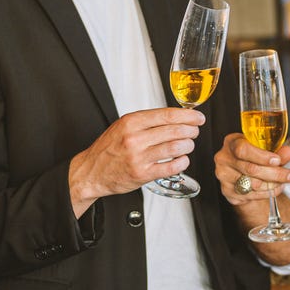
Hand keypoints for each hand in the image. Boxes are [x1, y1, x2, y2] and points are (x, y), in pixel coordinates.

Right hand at [68, 107, 204, 214]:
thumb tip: (174, 117)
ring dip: (188, 145)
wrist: (91, 172)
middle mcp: (134, 138)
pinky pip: (170, 167)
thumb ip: (145, 121)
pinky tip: (182, 160)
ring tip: (188, 145)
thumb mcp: (122, 126)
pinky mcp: (142, 174)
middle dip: (191, 130)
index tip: (197, 117)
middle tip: (195, 131)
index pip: (166, 115)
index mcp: (131, 122)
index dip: (187, 116)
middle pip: (174, 130)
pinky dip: (182, 162)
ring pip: (175, 147)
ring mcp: (139, 157)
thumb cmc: (108, 149)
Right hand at [214, 132, 289, 206]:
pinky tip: (274, 188)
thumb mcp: (265, 150)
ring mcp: (224, 176)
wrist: (242, 174)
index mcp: (232, 142)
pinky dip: (267, 193)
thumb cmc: (253, 158)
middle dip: (274, 173)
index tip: (277, 160)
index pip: (243, 149)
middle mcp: (224, 158)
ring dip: (272, 184)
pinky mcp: (227, 191)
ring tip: (283, 182)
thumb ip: (278, 151)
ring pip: (252, 184)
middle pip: (250, 168)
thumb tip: (288, 152)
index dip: (261, 156)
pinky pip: (251, 195)